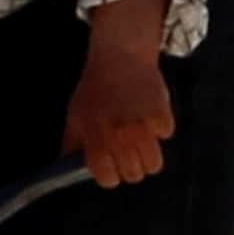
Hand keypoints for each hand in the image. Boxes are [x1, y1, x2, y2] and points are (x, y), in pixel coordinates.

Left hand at [65, 0, 175, 187]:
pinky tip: (150, 116)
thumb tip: (67, 169)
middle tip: (128, 152)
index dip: (110, 175)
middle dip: (130, 167)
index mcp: (96, 138)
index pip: (107, 178)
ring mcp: (142, 126)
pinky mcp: (162, 114)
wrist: (120, 56)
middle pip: (133, 175)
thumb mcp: (74, 115)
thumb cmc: (95, 88)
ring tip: (142, 141)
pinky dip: (160, 129)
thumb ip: (71, 145)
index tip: (111, 167)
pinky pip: (166, 136)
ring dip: (148, 156)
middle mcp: (119, 135)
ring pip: (154, 164)